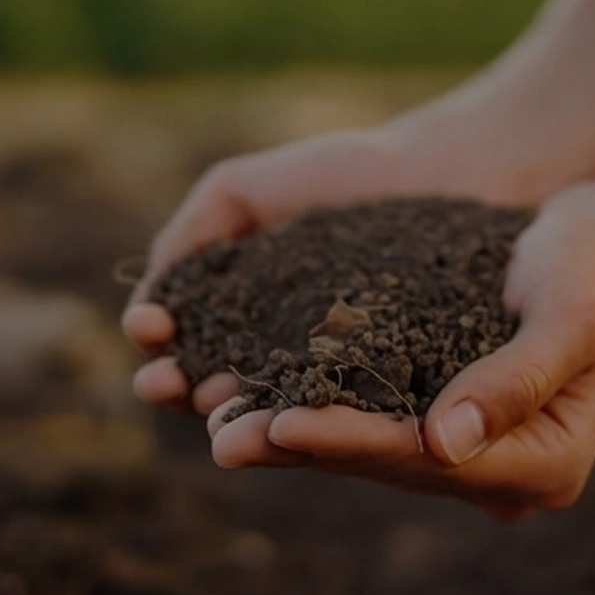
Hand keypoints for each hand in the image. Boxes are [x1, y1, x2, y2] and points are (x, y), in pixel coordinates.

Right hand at [123, 125, 511, 416]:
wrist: (447, 172)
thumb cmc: (346, 176)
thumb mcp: (242, 191)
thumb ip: (190, 235)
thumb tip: (146, 306)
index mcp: (242, 318)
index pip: (185, 346)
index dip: (160, 345)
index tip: (148, 330)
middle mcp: (282, 360)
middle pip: (216, 389)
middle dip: (181, 389)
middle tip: (163, 382)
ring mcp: (336, 384)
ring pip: (272, 412)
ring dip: (234, 416)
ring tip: (213, 408)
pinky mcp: (391, 398)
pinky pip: (346, 415)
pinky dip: (311, 421)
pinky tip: (285, 414)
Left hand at [206, 183, 594, 519]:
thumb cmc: (590, 266)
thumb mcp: (568, 313)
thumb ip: (516, 378)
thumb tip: (445, 443)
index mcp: (547, 465)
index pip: (428, 459)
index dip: (351, 441)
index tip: (281, 424)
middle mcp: (505, 476)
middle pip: (387, 465)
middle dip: (300, 448)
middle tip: (220, 437)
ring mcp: (470, 455)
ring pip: (366, 451)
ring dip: (289, 437)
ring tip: (215, 422)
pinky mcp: (439, 422)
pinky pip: (365, 421)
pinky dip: (308, 407)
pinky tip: (246, 394)